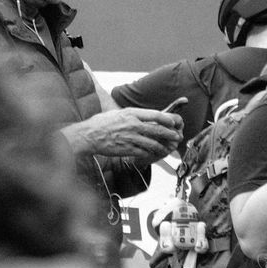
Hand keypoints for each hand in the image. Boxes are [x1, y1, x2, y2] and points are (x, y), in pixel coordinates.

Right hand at [67, 107, 183, 162]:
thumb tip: (142, 115)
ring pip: (153, 143)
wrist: (89, 135)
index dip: (167, 119)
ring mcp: (131, 137)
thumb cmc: (101, 123)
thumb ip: (130, 114)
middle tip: (177, 136)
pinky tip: (155, 154)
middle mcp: (133, 124)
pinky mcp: (127, 149)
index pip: (155, 115)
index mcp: (131, 113)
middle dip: (169, 134)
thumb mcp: (117, 113)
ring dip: (163, 146)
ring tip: (168, 148)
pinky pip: (144, 152)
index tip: (174, 122)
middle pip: (157, 129)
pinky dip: (151, 153)